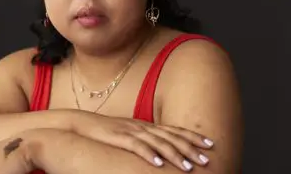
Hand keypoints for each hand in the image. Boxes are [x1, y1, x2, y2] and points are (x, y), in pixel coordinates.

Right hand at [74, 112, 213, 171]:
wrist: (80, 123)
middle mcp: (141, 126)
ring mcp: (130, 131)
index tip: (210, 144)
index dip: (192, 137)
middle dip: (190, 148)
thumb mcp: (127, 134)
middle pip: (171, 136)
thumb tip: (159, 151)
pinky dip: (149, 155)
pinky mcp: (118, 138)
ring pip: (158, 142)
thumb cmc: (103, 132)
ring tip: (188, 166)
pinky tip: (159, 164)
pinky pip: (137, 147)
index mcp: (145, 125)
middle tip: (206, 159)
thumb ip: (143, 139)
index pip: (174, 130)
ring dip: (174, 154)